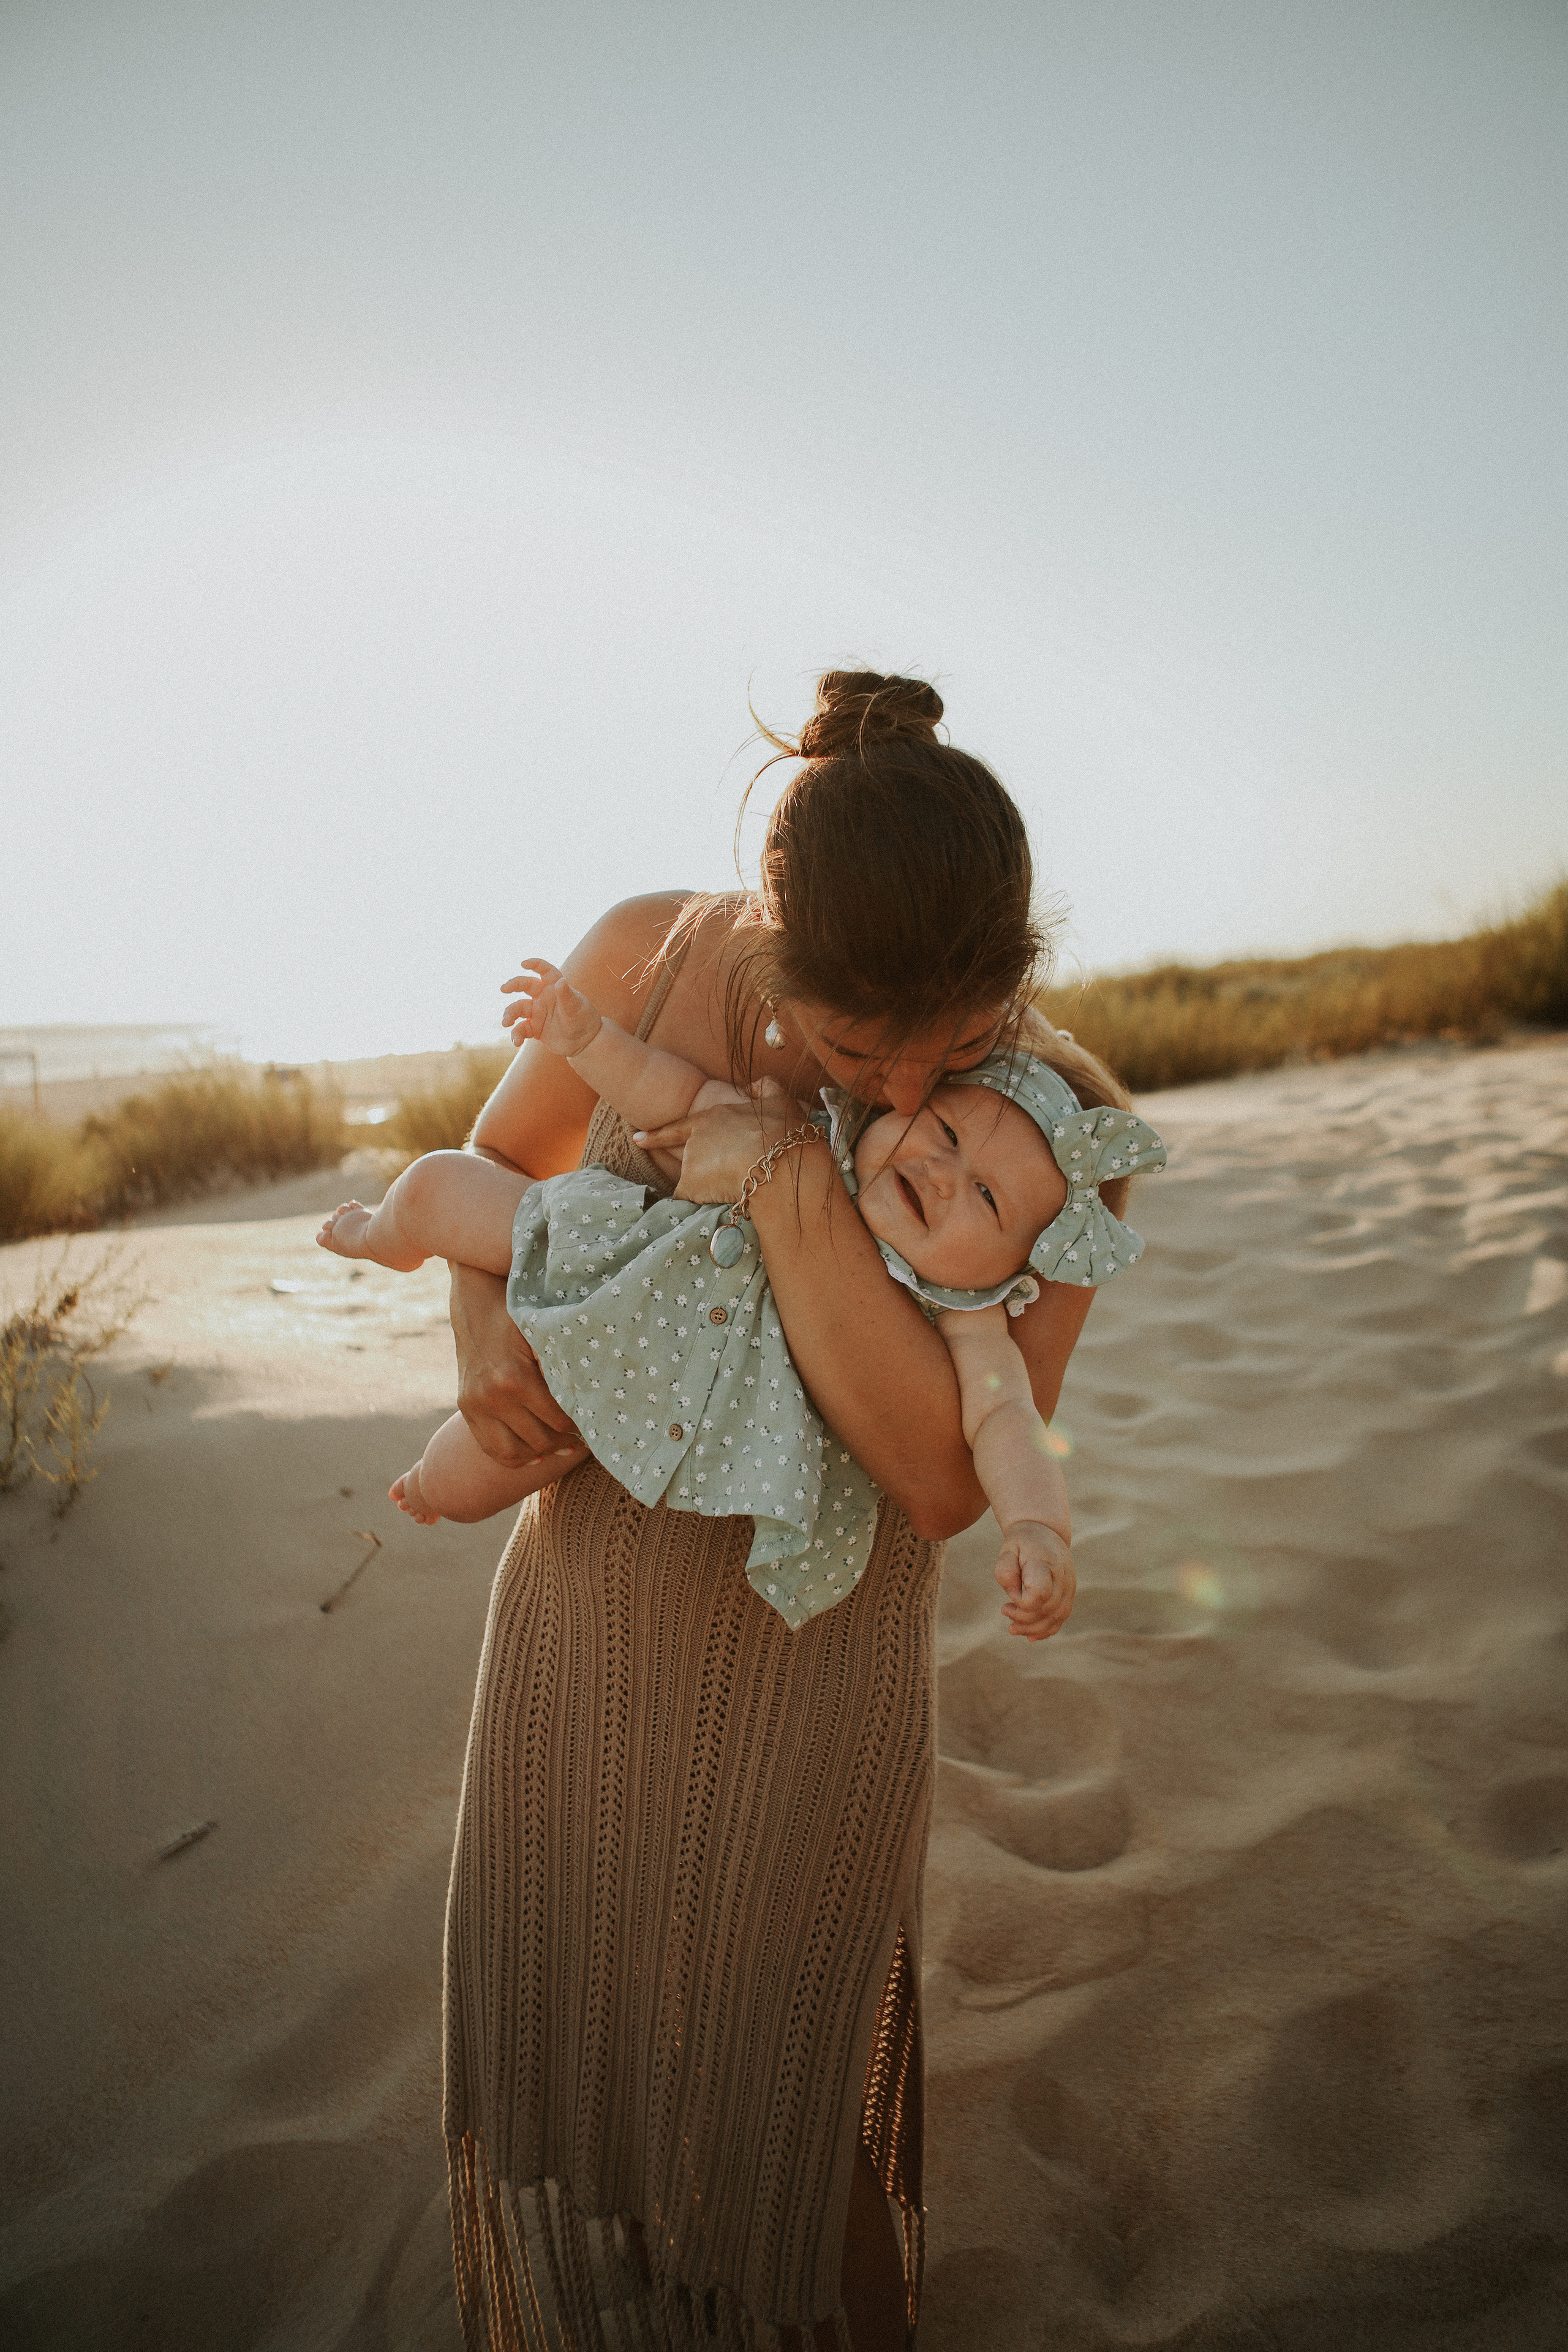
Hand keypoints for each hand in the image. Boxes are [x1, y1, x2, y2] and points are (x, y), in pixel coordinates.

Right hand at [449, 1260, 582, 1466]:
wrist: (474, 1303)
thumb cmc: (517, 1316)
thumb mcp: (542, 1336)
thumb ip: (564, 1366)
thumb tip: (597, 1396)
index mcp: (515, 1379)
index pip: (558, 1420)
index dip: (580, 1427)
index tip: (595, 1424)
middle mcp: (492, 1398)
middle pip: (539, 1441)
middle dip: (565, 1442)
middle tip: (583, 1436)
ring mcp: (475, 1406)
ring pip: (511, 1453)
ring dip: (539, 1454)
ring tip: (560, 1447)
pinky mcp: (465, 1408)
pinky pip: (489, 1447)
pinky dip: (512, 1455)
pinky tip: (533, 1451)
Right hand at [500, 959, 602, 1057]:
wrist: (585, 1042)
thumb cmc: (584, 1019)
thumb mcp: (576, 1007)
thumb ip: (566, 995)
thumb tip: (561, 981)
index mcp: (554, 987)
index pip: (544, 971)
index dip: (535, 964)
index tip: (523, 964)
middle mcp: (543, 997)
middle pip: (525, 985)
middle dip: (513, 985)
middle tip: (503, 989)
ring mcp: (537, 1013)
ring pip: (518, 1008)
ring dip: (509, 1014)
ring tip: (506, 1022)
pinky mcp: (534, 1028)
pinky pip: (521, 1029)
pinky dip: (516, 1035)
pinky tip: (516, 1042)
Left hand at [634, 1089, 805, 1205]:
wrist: (781, 1162)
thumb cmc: (783, 1131)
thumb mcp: (780, 1100)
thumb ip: (765, 1087)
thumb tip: (754, 1086)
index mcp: (711, 1118)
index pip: (676, 1129)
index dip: (656, 1136)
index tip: (637, 1139)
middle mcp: (695, 1139)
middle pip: (692, 1161)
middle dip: (708, 1171)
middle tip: (735, 1176)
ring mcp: (690, 1162)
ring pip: (695, 1183)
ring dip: (711, 1189)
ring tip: (739, 1190)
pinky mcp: (691, 1185)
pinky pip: (693, 1202)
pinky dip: (704, 1206)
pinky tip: (723, 1205)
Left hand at [995, 1520, 1075, 1640]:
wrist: (1044, 1531)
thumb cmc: (1022, 1542)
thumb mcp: (1007, 1549)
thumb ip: (1006, 1572)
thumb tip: (1013, 1595)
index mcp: (1046, 1563)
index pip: (1039, 1594)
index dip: (1022, 1603)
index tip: (1008, 1596)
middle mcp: (1062, 1576)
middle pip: (1047, 1609)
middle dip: (1023, 1619)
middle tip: (1004, 1610)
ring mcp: (1069, 1586)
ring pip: (1057, 1617)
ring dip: (1034, 1628)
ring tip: (1013, 1628)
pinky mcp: (1069, 1594)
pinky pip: (1062, 1617)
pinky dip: (1047, 1630)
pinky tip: (1031, 1636)